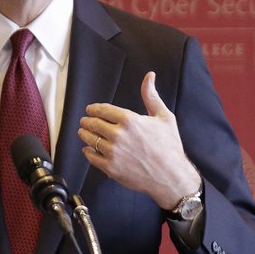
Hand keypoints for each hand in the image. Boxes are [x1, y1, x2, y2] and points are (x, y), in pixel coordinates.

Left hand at [78, 71, 200, 209]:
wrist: (171, 176)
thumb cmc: (170, 146)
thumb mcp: (164, 117)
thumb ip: (151, 96)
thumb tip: (149, 76)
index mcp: (129, 120)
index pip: (102, 110)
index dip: (93, 109)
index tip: (90, 110)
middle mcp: (118, 135)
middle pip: (93, 124)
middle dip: (87, 121)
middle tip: (84, 121)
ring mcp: (113, 152)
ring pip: (90, 140)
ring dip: (84, 134)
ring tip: (83, 133)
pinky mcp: (110, 168)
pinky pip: (92, 157)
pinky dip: (88, 152)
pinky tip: (88, 149)